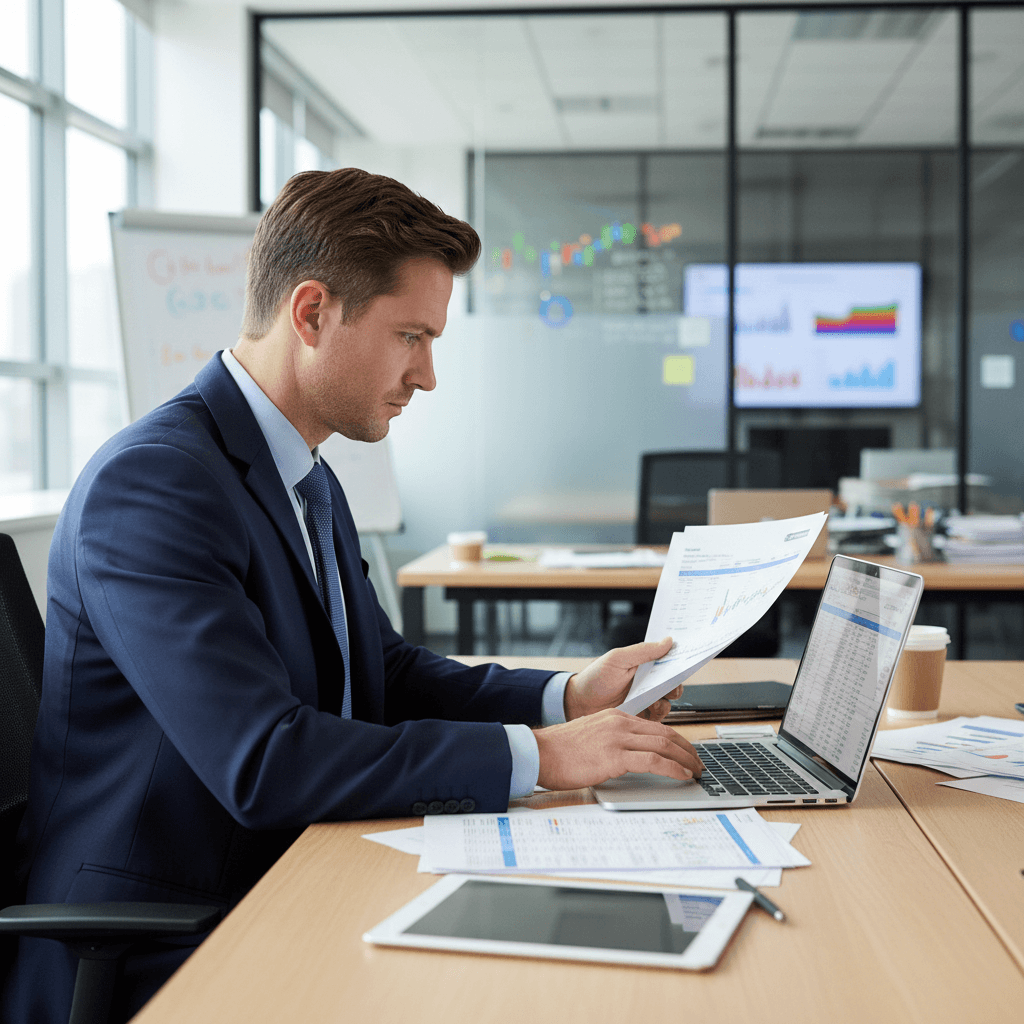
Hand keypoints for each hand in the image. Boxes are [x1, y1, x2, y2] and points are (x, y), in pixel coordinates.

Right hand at [534, 709, 703, 790]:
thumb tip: (629, 758)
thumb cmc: (560, 752)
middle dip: (687, 749)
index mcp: (615, 717)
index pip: (654, 727)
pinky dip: (672, 767)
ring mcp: (617, 737)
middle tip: (698, 762)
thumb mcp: (591, 738)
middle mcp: (619, 723)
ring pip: (664, 744)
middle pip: (665, 733)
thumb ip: (612, 742)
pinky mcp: (614, 755)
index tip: (686, 752)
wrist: (539, 753)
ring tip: (696, 771)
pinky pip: (653, 760)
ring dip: (685, 759)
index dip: (676, 740)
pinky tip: (682, 775)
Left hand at [563, 637, 676, 720]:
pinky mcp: (643, 715)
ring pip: (669, 700)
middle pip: (673, 681)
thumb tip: (668, 641)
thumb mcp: (617, 659)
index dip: (679, 659)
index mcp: (643, 664)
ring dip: (667, 699)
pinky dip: (659, 713)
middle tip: (672, 684)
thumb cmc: (595, 678)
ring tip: (656, 698)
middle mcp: (647, 681)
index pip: (668, 660)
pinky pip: (660, 717)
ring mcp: (646, 698)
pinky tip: (650, 709)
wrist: (578, 704)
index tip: (688, 658)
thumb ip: (643, 651)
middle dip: (677, 682)